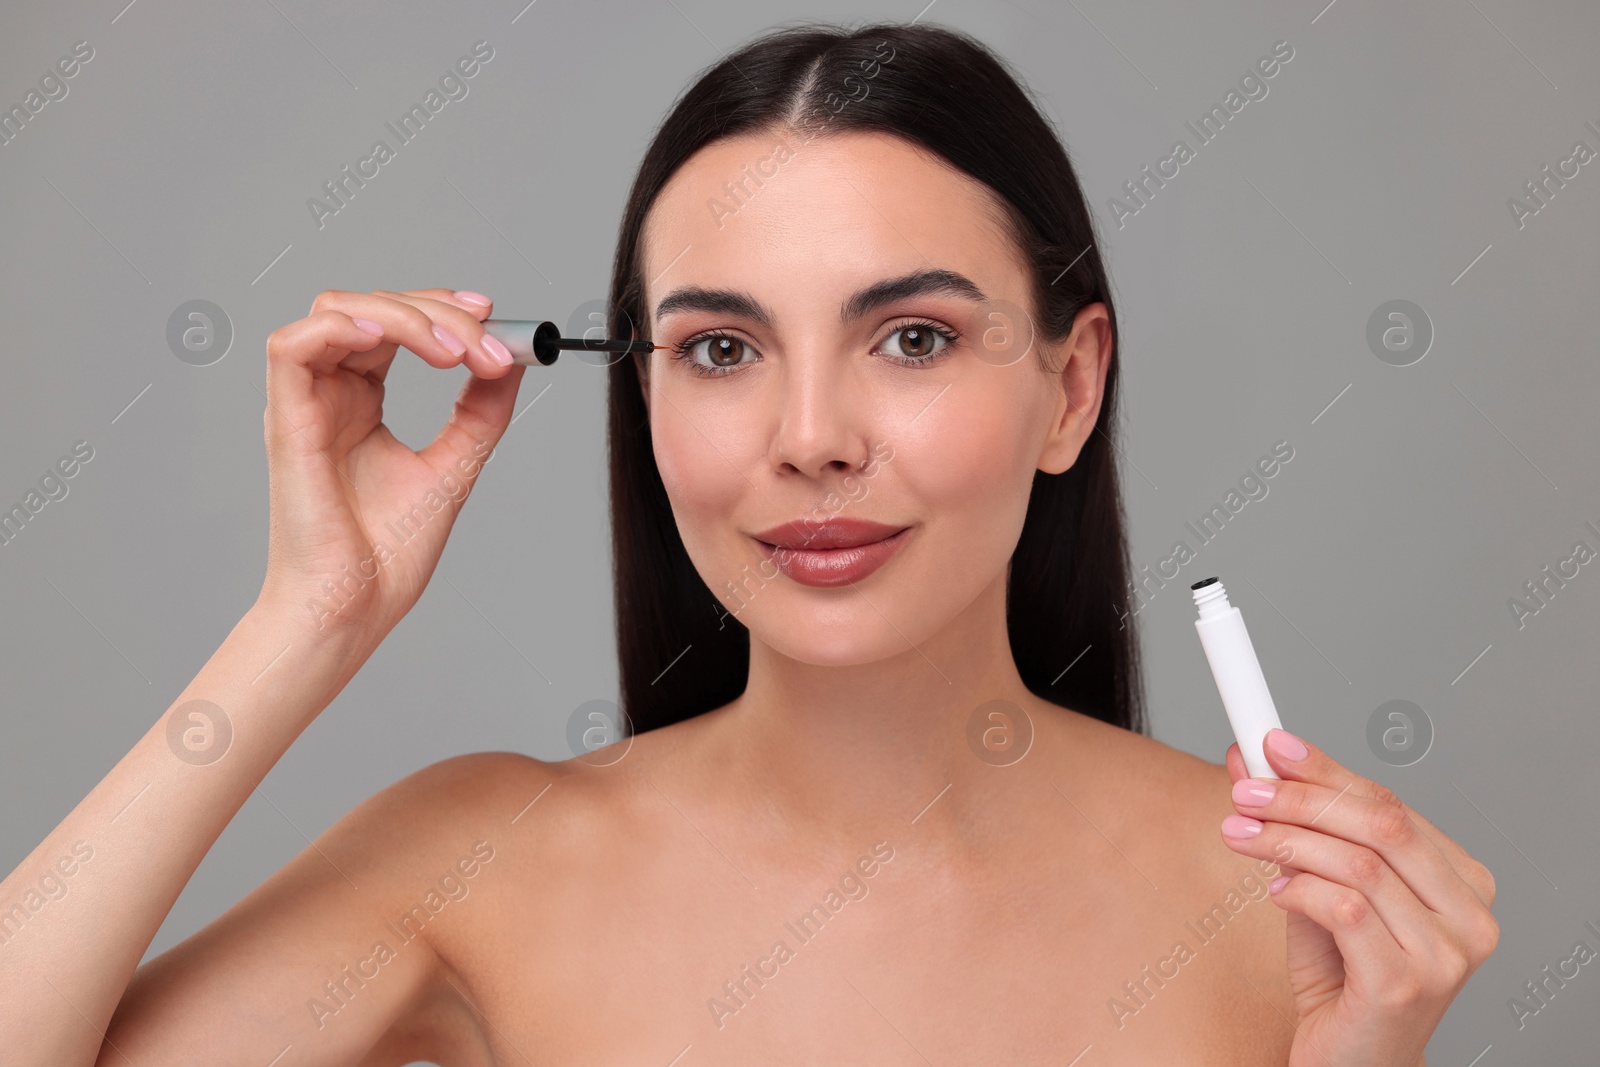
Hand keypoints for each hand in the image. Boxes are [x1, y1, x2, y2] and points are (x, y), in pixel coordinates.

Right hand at [259, 288, 523, 646]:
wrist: (354, 608)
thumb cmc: (386, 556)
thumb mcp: (454, 465)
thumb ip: (481, 411)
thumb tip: (512, 360)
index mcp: (360, 403)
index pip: (394, 324)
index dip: (440, 306)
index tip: (491, 315)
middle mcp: (329, 395)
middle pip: (372, 307)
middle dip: (438, 312)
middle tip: (487, 347)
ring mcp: (305, 404)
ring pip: (337, 310)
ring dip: (404, 316)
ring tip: (453, 353)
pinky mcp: (286, 419)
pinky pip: (291, 344)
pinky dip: (340, 325)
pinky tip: (386, 337)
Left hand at [1220, 729, 1498, 1066]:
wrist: (1351, 1060)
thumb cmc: (1343, 977)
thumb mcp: (1322, 888)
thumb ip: (1301, 829)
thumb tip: (1253, 761)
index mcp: (1462, 882)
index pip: (1391, 803)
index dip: (1327, 769)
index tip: (1271, 745)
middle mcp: (1469, 916)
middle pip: (1382, 824)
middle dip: (1303, 797)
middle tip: (1245, 789)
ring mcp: (1445, 954)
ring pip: (1359, 864)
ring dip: (1286, 839)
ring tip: (1239, 834)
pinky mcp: (1405, 984)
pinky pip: (1345, 909)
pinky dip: (1300, 889)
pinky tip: (1275, 892)